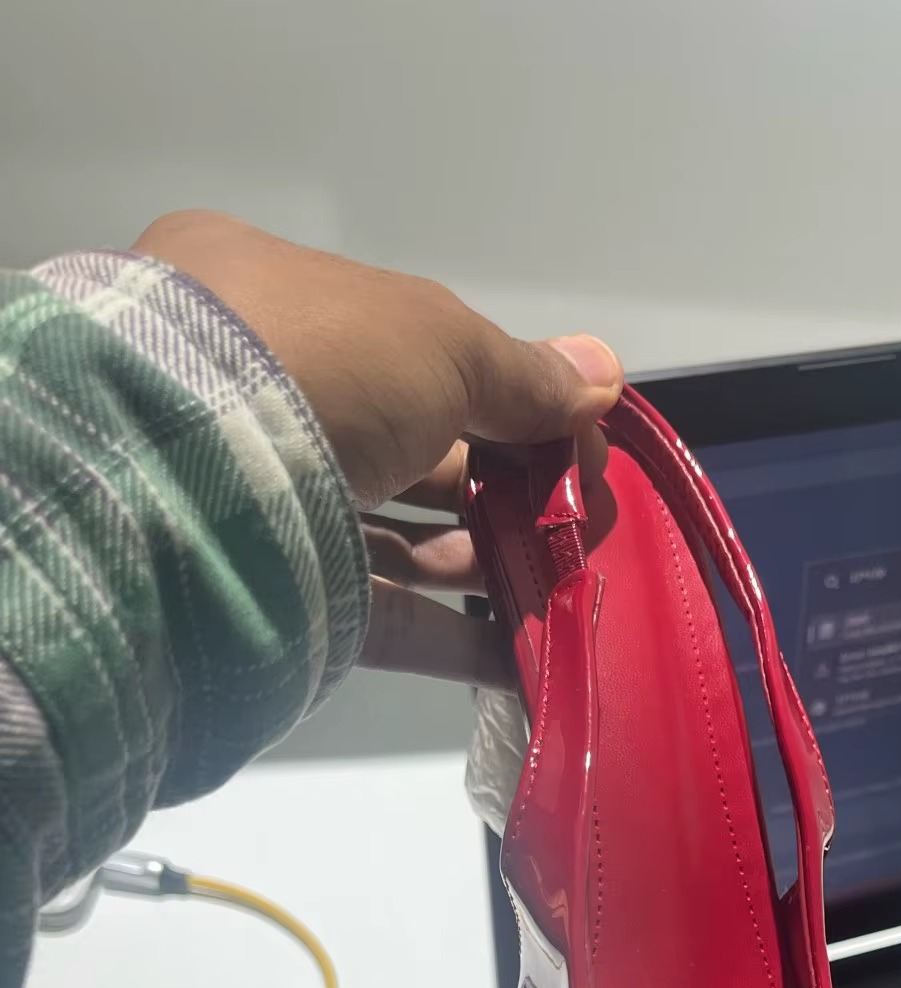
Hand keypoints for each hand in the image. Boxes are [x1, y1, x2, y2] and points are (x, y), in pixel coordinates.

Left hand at [132, 210, 622, 683]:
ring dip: (483, 563)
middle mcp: (261, 399)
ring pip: (395, 539)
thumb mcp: (439, 341)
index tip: (567, 440)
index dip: (497, 394)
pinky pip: (380, 619)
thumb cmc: (315, 363)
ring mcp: (264, 505)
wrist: (183, 477)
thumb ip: (523, 373)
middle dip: (500, 488)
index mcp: (277, 303)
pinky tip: (523, 654)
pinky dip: (454, 640)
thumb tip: (602, 379)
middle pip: (408, 449)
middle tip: (574, 522)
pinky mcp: (278, 600)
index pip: (407, 350)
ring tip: (562, 587)